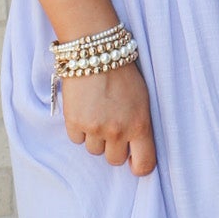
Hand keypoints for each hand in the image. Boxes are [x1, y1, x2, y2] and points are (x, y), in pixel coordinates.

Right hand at [61, 58, 157, 174]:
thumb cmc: (122, 73)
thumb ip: (140, 127)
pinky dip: (79, 129)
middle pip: (114, 159)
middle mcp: (118, 131)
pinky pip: (76, 139)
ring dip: (95, 137)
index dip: (138, 166)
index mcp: (140, 125)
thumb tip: (134, 151)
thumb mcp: (142, 100)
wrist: (96, 51)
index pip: (144, 165)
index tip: (133, 160)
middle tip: (111, 126)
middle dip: (113, 147)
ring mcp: (95, 128)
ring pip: (93, 150)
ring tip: (97, 113)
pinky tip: (84, 110)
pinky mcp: (74, 122)